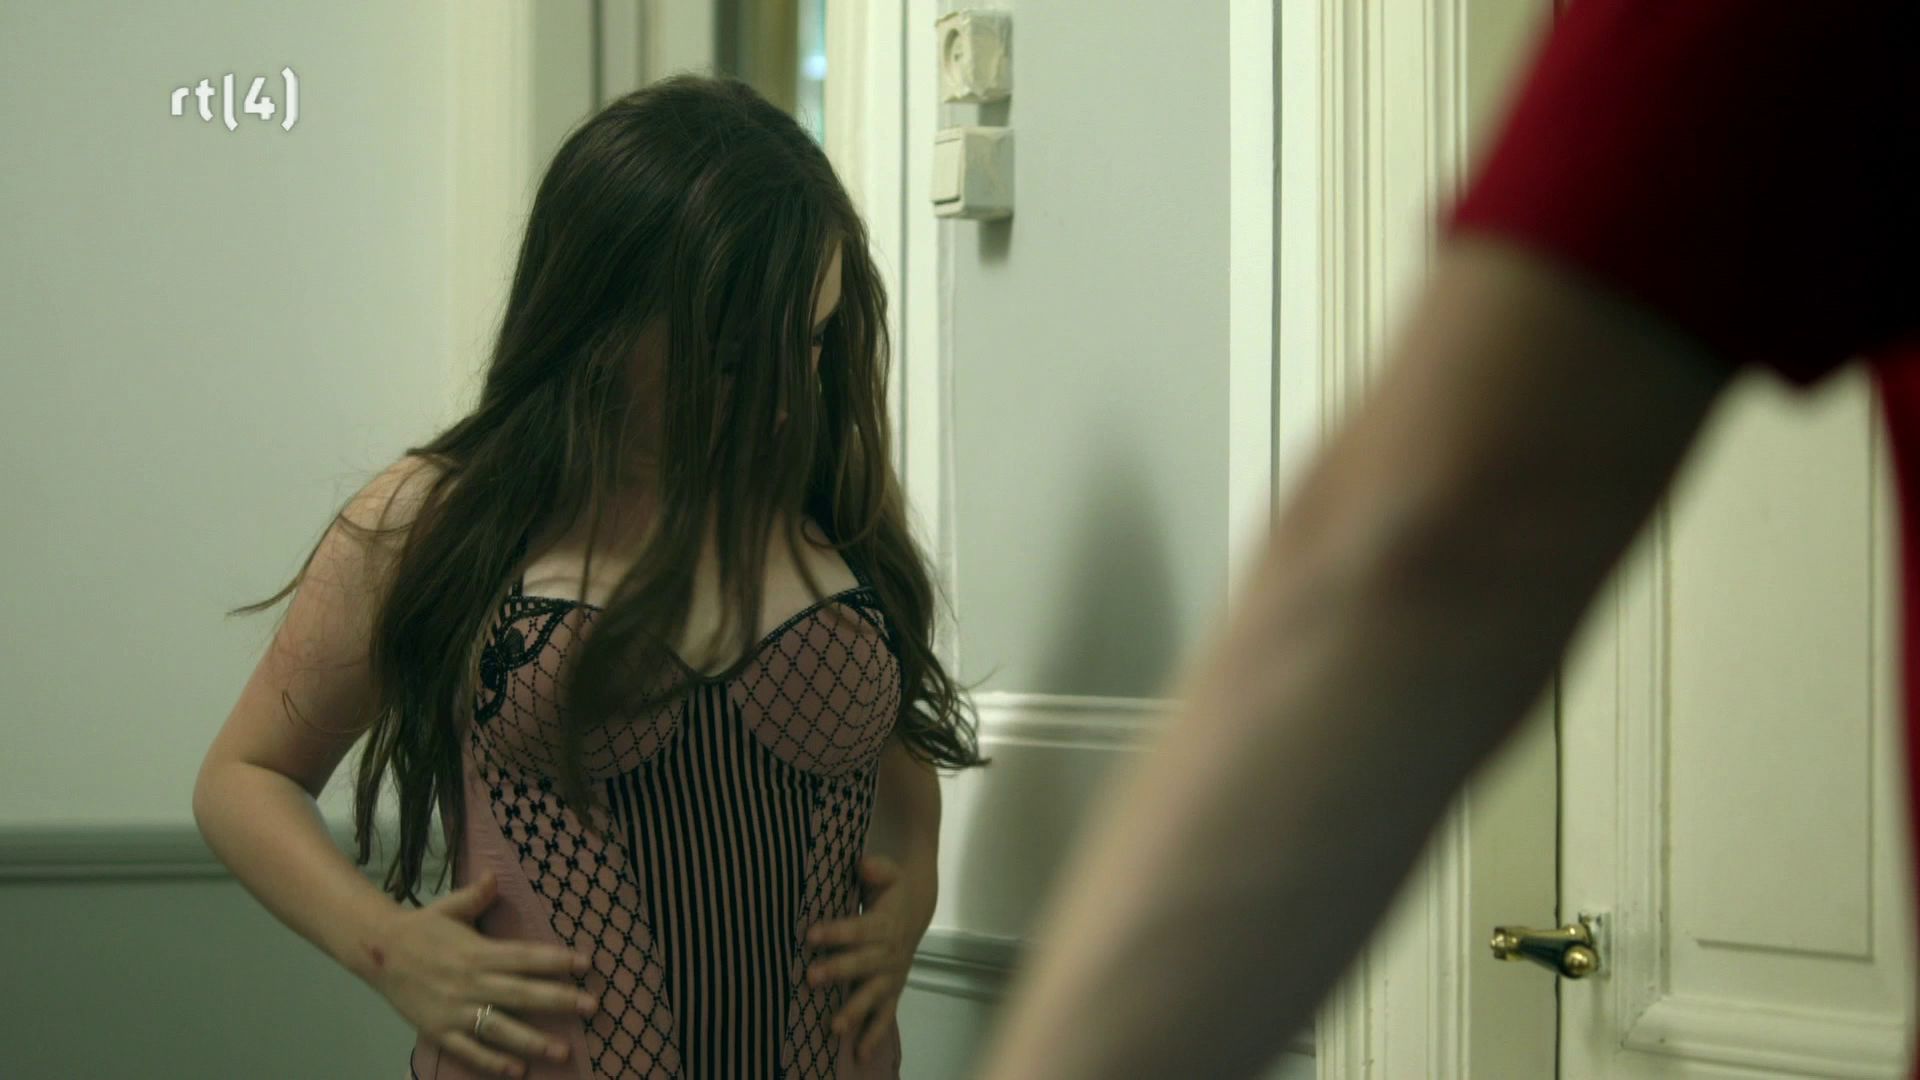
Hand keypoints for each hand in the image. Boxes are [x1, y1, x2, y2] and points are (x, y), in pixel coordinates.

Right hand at [362, 871, 598, 1078]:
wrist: (376, 952)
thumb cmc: (421, 928)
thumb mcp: (450, 907)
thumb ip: (477, 895)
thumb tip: (494, 875)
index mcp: (478, 951)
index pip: (525, 956)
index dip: (557, 960)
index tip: (586, 964)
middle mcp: (471, 982)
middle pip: (522, 993)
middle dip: (559, 1000)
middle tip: (593, 1006)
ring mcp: (455, 1010)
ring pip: (501, 1028)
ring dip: (533, 1041)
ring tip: (563, 1052)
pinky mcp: (439, 1031)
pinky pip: (469, 1050)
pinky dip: (492, 1062)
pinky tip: (518, 1071)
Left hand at [805, 854, 927, 1063]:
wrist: (916, 909)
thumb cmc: (891, 891)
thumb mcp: (889, 872)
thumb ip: (877, 868)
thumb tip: (864, 865)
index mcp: (884, 924)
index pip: (858, 929)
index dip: (836, 932)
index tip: (810, 935)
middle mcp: (888, 953)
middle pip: (862, 964)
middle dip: (838, 972)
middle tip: (811, 978)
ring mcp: (890, 976)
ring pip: (873, 995)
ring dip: (855, 1011)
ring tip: (834, 1028)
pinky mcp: (891, 991)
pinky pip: (884, 1016)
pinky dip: (873, 1035)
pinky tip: (859, 1056)